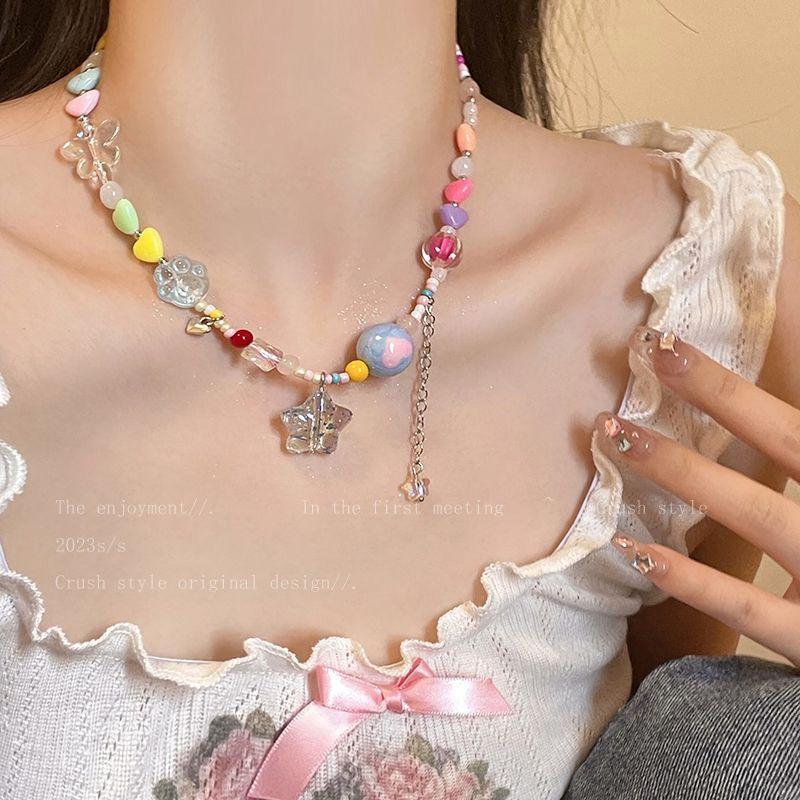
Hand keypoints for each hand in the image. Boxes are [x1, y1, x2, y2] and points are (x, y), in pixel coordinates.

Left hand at [597, 326, 799, 666]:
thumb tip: (737, 417)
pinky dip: (691, 578)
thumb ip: (791, 460)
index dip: (729, 384)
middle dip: (718, 394)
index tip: (669, 345)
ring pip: (759, 513)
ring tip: (618, 437)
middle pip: (789, 442)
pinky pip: (747, 608)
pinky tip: (635, 550)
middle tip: (652, 355)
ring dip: (684, 470)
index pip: (792, 423)